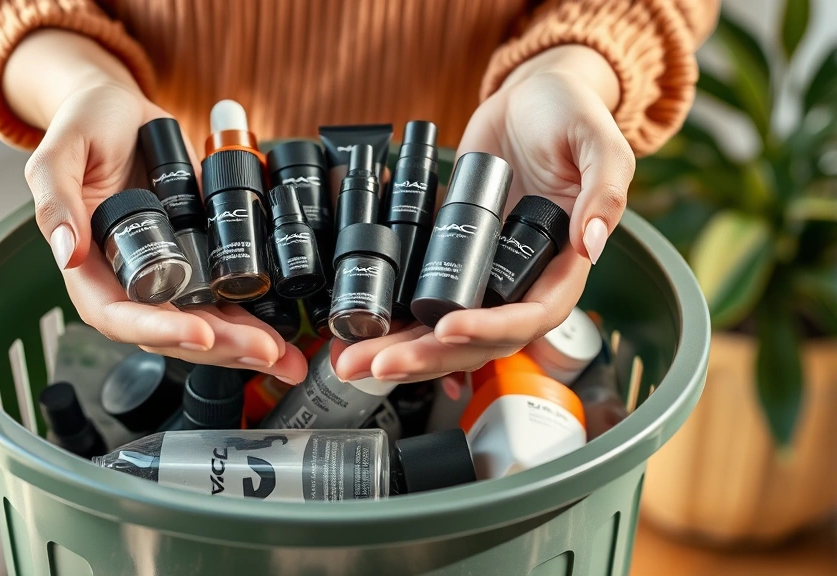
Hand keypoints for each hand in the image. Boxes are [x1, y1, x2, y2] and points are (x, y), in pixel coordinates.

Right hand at [10, 32, 306, 382]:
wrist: (121, 109)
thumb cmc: (84, 126)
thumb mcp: (58, 152)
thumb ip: (55, 199)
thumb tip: (67, 253)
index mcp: (90, 267)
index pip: (120, 316)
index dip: (160, 330)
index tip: (202, 333)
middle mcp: (130, 280)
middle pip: (173, 331)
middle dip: (221, 347)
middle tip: (266, 352)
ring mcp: (168, 274)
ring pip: (206, 323)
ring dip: (246, 344)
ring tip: (288, 358)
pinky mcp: (198, 260)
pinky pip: (226, 296)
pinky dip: (256, 315)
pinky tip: (287, 331)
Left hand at [334, 46, 634, 382]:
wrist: (528, 96)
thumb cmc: (569, 114)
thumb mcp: (600, 143)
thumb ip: (604, 191)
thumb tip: (589, 244)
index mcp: (561, 266)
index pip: (527, 317)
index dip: (489, 330)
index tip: (448, 327)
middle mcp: (519, 281)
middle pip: (476, 340)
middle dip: (427, 356)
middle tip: (376, 364)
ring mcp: (482, 274)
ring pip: (441, 329)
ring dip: (398, 350)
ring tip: (350, 360)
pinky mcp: (451, 259)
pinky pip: (420, 298)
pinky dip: (390, 318)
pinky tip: (352, 329)